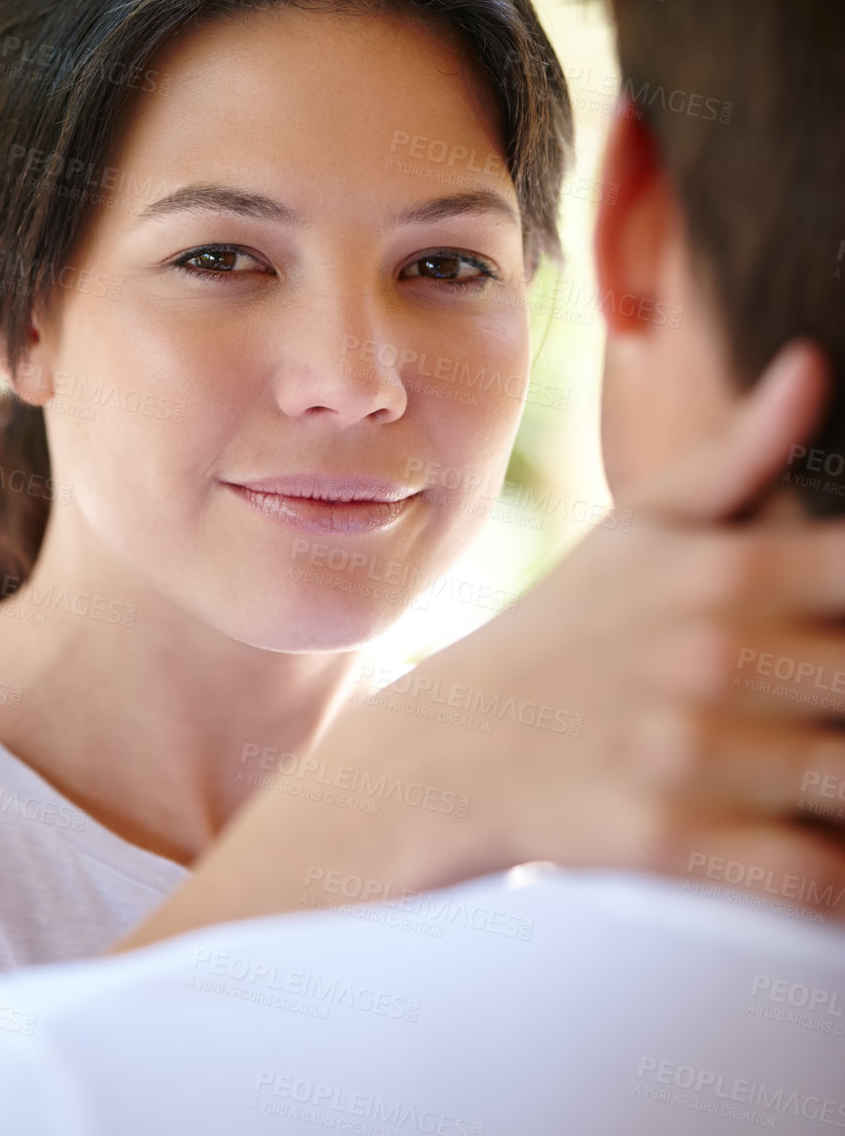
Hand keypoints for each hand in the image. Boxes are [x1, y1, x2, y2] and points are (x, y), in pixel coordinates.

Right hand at [113, 340, 844, 948]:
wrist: (445, 751)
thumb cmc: (563, 633)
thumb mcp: (638, 528)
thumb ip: (740, 454)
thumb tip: (814, 363)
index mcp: (722, 567)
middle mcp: (713, 652)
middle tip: (833, 701)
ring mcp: (691, 750)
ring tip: (832, 782)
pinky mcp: (670, 842)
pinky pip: (812, 880)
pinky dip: (840, 886)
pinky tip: (825, 856)